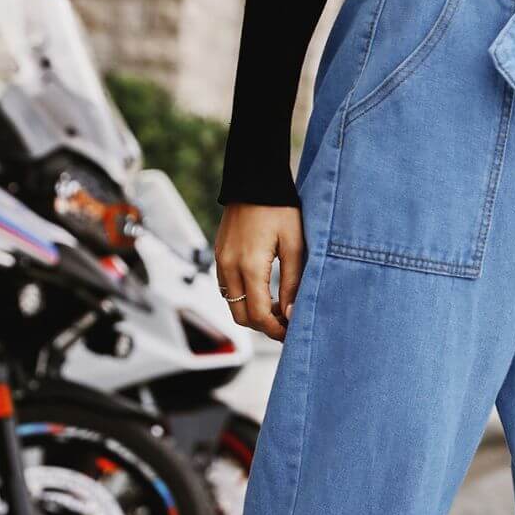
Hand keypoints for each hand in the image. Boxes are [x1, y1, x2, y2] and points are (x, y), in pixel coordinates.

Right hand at [215, 204, 305, 341]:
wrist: (255, 181)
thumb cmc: (280, 210)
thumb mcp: (295, 246)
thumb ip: (293, 283)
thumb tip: (292, 315)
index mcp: (249, 266)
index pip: (259, 315)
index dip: (276, 330)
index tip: (292, 333)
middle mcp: (229, 267)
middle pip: (241, 316)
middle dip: (264, 326)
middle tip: (287, 323)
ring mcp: (221, 261)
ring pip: (232, 304)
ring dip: (253, 313)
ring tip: (279, 308)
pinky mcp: (219, 255)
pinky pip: (228, 289)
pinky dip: (243, 298)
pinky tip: (264, 292)